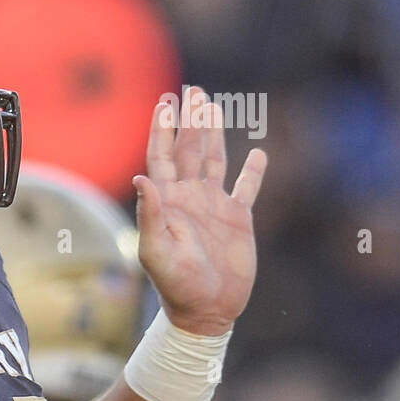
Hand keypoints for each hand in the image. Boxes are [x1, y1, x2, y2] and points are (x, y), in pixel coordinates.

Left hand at [134, 86, 267, 336]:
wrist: (206, 310)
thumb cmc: (175, 285)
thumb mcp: (156, 251)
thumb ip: (150, 214)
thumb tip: (141, 177)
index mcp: (166, 201)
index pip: (162, 156)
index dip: (162, 129)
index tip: (165, 102)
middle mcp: (188, 198)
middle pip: (188, 149)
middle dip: (189, 119)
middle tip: (191, 89)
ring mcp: (213, 206)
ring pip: (214, 159)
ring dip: (213, 133)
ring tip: (212, 105)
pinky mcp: (238, 219)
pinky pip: (246, 188)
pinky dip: (253, 172)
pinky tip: (257, 153)